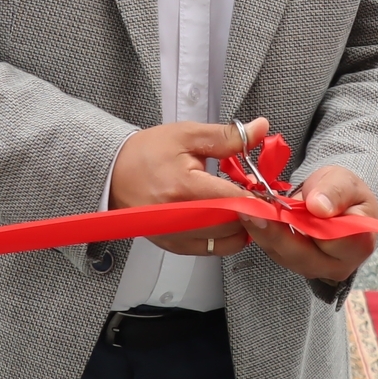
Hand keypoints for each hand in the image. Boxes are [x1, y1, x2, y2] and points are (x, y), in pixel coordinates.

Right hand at [109, 118, 270, 256]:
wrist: (112, 173)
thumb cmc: (147, 152)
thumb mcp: (187, 135)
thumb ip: (227, 137)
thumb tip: (260, 129)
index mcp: (183, 187)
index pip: (234, 201)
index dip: (257, 197)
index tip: (266, 189)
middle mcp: (178, 218)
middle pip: (233, 224)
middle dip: (250, 210)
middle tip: (252, 193)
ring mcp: (174, 236)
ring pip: (226, 240)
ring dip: (240, 224)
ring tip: (237, 204)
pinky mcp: (172, 245)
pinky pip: (212, 249)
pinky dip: (225, 237)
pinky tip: (225, 219)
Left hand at [239, 162, 377, 285]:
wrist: (338, 203)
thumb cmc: (346, 192)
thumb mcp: (345, 181)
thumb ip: (335, 191)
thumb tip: (318, 207)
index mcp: (359, 244)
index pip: (333, 242)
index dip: (307, 227)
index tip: (283, 209)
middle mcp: (339, 265)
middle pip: (302, 256)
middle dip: (274, 232)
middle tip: (251, 210)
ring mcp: (317, 269)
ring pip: (285, 257)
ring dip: (263, 233)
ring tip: (246, 209)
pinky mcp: (297, 265)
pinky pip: (276, 253)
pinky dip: (262, 234)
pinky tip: (251, 215)